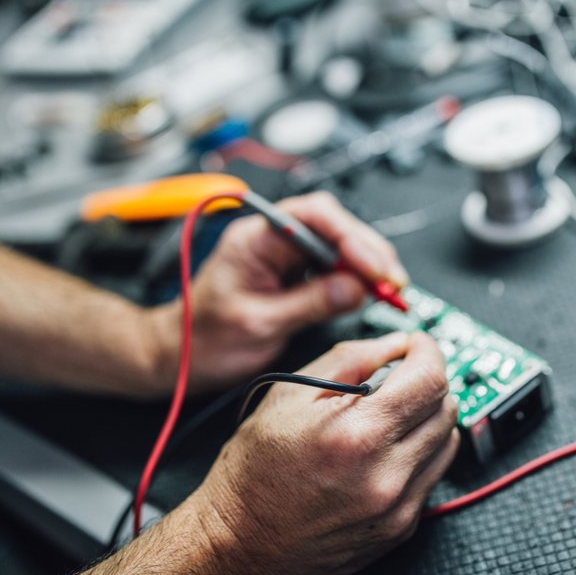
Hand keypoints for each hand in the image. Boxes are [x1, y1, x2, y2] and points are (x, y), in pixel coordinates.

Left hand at [148, 191, 408, 393]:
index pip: (313, 217)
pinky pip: (335, 269)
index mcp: (255, 238)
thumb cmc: (203, 339)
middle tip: (393, 283)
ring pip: (340, 247)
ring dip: (368, 266)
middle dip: (369, 252)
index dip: (351, 237)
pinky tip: (371, 294)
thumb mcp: (258, 324)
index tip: (375, 266)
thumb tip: (354, 289)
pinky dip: (358, 281)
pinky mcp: (296, 276)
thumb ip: (308, 304)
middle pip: (335, 228)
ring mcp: (286, 257)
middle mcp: (273, 240)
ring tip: (389, 291)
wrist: (182, 357)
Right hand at [184, 332, 459, 574]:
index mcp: (358, 434)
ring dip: (428, 418)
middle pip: (446, 408)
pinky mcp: (400, 529)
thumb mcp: (289, 394)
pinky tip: (385, 451)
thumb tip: (394, 344)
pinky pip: (431, 476)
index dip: (428, 351)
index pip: (430, 378)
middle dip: (428, 382)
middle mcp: (386, 475)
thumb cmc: (254, 472)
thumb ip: (351, 359)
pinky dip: (418, 454)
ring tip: (391, 416)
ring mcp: (397, 508)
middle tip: (400, 378)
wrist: (240, 543)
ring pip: (447, 442)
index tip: (417, 345)